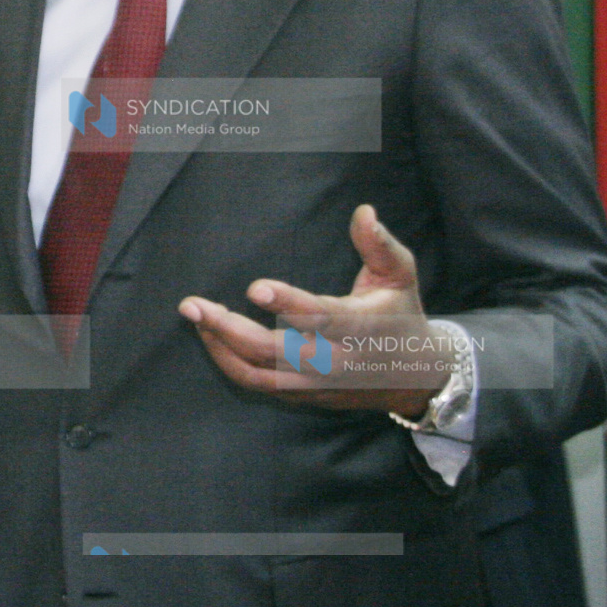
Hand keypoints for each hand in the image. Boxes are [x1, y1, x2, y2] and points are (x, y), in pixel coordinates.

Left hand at [178, 204, 451, 415]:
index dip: (287, 304)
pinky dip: (230, 364)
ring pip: (259, 373)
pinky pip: (259, 384)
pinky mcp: (304, 394)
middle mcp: (334, 360)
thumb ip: (379, 244)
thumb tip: (364, 211)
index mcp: (360, 327)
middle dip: (229, 329)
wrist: (413, 377)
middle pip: (274, 351)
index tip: (255, 287)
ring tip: (194, 317)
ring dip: (221, 347)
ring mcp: (316, 383)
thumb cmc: (401, 314)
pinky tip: (210, 336)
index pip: (319, 317)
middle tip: (193, 305)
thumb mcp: (400, 275)